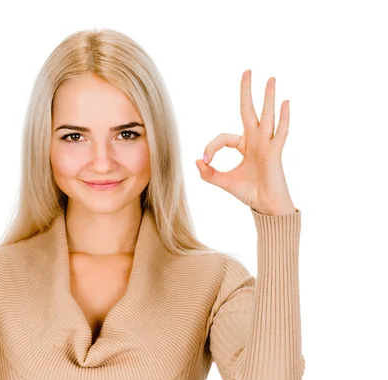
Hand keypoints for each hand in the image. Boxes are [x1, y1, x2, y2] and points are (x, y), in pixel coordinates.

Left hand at [195, 70, 295, 215]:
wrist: (266, 206)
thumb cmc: (249, 192)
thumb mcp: (223, 182)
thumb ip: (208, 173)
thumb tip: (197, 160)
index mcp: (244, 145)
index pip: (223, 138)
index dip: (211, 148)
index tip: (206, 162)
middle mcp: (256, 140)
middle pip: (249, 111)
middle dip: (246, 91)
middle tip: (247, 71)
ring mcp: (266, 144)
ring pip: (266, 116)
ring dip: (267, 97)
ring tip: (270, 78)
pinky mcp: (275, 153)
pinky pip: (280, 133)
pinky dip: (283, 118)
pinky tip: (285, 102)